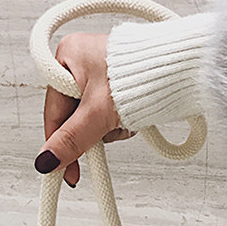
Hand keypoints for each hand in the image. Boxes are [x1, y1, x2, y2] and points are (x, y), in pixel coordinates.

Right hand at [34, 32, 135, 186]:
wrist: (180, 70)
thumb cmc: (140, 75)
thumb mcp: (98, 113)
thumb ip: (71, 139)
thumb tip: (46, 161)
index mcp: (67, 55)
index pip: (53, 110)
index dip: (57, 143)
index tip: (59, 170)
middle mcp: (82, 62)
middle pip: (75, 117)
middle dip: (94, 131)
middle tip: (108, 130)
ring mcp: (101, 74)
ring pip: (94, 120)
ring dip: (111, 129)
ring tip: (126, 119)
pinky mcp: (119, 87)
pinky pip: (110, 116)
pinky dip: (121, 123)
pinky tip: (133, 119)